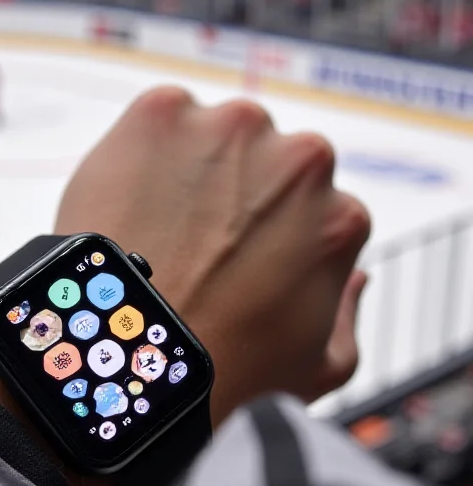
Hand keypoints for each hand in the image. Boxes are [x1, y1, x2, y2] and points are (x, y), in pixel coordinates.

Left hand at [55, 87, 369, 425]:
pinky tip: (129, 199)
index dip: (264, 230)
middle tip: (191, 237)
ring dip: (191, 163)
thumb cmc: (220, 371)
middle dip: (234, 189)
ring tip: (154, 221)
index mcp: (340, 215)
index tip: (230, 254)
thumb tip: (356, 273)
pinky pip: (159, 118)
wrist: (130, 356)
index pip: (307, 204)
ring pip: (212, 134)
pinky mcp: (163, 113)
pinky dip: (143, 148)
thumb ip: (347, 312)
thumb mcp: (320, 367)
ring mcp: (231, 128)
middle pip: (263, 159)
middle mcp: (299, 158)